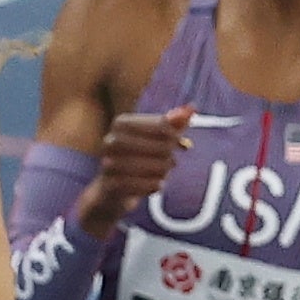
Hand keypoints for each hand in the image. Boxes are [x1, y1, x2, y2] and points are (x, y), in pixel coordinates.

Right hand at [76, 106, 192, 237]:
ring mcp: (108, 163)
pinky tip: (157, 185)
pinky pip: (143, 185)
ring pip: (151, 166)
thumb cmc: (138, 158)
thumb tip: (192, 108)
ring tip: (165, 172)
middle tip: (174, 161)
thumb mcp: (156, 138)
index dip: (174, 134)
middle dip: (168, 153)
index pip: (160, 125)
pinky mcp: (110, 185)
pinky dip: (154, 185)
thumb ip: (175, 123)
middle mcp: (110, 141)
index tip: (180, 142)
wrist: (110, 190)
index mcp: (121, 123)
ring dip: (162, 170)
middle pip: (156, 144)